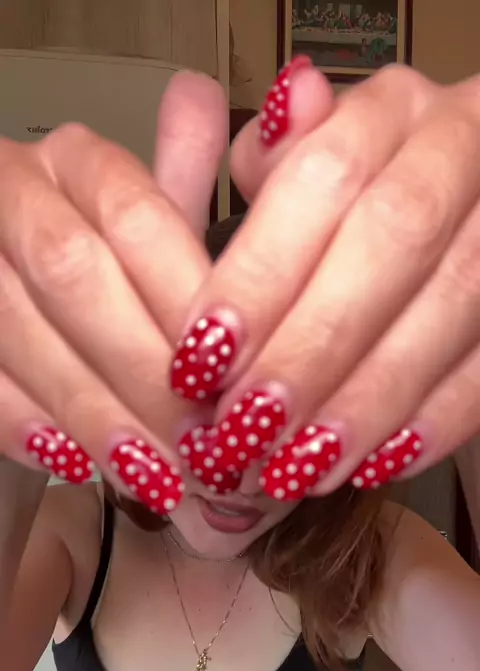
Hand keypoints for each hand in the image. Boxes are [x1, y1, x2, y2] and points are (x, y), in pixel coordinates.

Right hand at [0, 71, 226, 513]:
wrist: (36, 322)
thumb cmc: (108, 290)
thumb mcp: (158, 255)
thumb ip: (199, 223)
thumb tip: (237, 135)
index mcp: (77, 163)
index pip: (136, 217)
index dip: (183, 305)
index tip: (232, 382)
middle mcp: (13, 192)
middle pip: (73, 270)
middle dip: (144, 369)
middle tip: (201, 447)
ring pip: (16, 324)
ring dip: (94, 411)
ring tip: (158, 478)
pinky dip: (28, 423)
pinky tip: (80, 465)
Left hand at [171, 62, 479, 498]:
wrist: (447, 234)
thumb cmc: (351, 211)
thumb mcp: (302, 175)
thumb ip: (274, 163)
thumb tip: (277, 115)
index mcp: (393, 109)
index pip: (323, 176)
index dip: (260, 272)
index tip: (202, 357)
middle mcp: (462, 147)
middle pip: (392, 236)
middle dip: (313, 342)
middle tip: (248, 427)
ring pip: (455, 302)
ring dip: (369, 397)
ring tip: (298, 465)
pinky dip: (437, 419)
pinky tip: (374, 464)